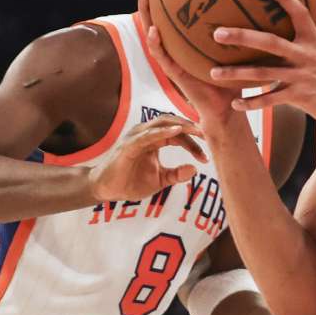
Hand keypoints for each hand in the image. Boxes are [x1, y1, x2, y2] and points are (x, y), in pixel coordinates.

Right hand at [88, 115, 206, 201]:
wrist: (107, 190)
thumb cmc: (131, 182)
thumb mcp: (160, 180)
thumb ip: (177, 174)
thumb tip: (195, 170)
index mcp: (154, 140)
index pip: (179, 135)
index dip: (194, 142)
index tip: (207, 156)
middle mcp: (146, 134)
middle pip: (173, 123)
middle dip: (191, 127)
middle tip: (208, 134)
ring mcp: (136, 138)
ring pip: (161, 124)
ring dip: (180, 125)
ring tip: (196, 129)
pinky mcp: (128, 146)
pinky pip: (147, 135)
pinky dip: (162, 132)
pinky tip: (176, 132)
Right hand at [137, 0, 236, 124]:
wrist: (229, 108)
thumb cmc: (237, 77)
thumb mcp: (241, 47)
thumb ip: (247, 27)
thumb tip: (265, 2)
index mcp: (190, 36)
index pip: (180, 5)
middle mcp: (178, 43)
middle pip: (161, 10)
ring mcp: (173, 57)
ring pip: (153, 28)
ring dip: (146, 10)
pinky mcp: (174, 74)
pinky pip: (162, 57)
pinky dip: (156, 44)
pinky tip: (153, 30)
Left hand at [209, 0, 315, 131]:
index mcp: (315, 41)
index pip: (300, 12)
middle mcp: (304, 56)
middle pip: (269, 42)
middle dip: (243, 37)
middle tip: (218, 33)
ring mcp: (300, 77)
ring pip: (262, 74)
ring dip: (237, 73)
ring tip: (214, 72)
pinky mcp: (298, 97)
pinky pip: (270, 101)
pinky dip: (252, 103)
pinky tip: (236, 104)